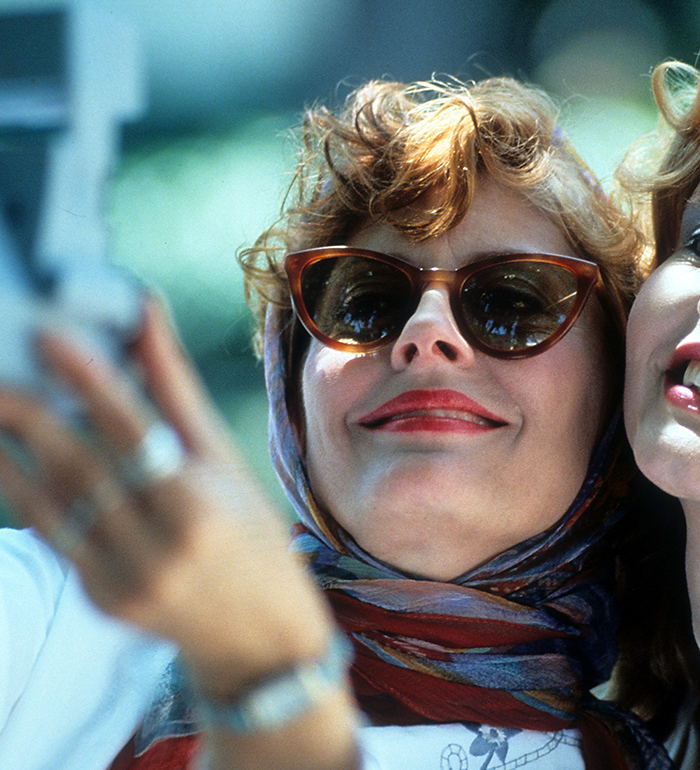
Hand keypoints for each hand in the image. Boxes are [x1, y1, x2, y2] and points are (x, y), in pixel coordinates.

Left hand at [0, 295, 332, 694]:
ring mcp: (124, 580)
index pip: (133, 430)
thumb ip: (176, 391)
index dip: (88, 381)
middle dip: (26, 416)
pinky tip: (7, 463)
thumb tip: (147, 311)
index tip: (47, 335)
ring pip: (51, 505)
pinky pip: (55, 537)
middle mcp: (159, 546)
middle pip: (79, 467)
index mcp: (200, 505)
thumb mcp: (226, 462)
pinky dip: (27, 497)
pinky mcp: (100, 601)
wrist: (262, 637)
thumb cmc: (254, 535)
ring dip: (9, 456)